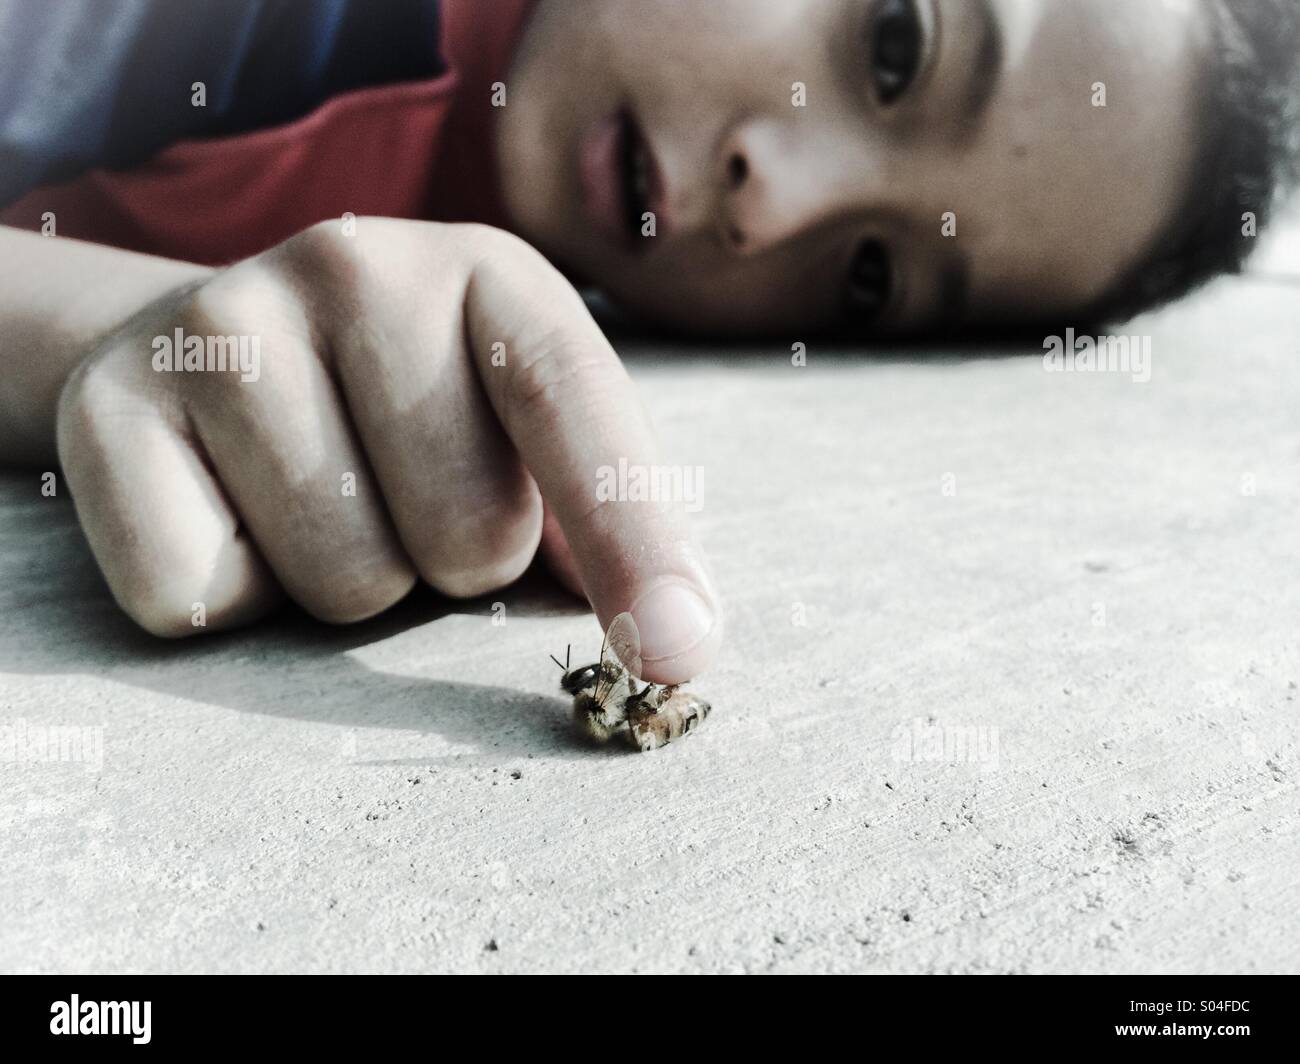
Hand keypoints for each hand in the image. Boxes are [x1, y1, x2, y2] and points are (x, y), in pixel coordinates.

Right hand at [56, 220, 720, 682]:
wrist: (217, 352)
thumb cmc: (406, 411)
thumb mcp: (521, 428)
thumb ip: (603, 512)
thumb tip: (674, 628)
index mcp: (489, 277)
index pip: (572, 408)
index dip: (632, 538)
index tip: (675, 652)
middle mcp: (355, 267)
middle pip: (465, 533)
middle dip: (454, 560)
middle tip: (404, 497)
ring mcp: (223, 325)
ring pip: (345, 578)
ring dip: (352, 582)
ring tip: (321, 499)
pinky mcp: (110, 406)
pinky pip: (205, 597)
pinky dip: (233, 599)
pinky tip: (228, 514)